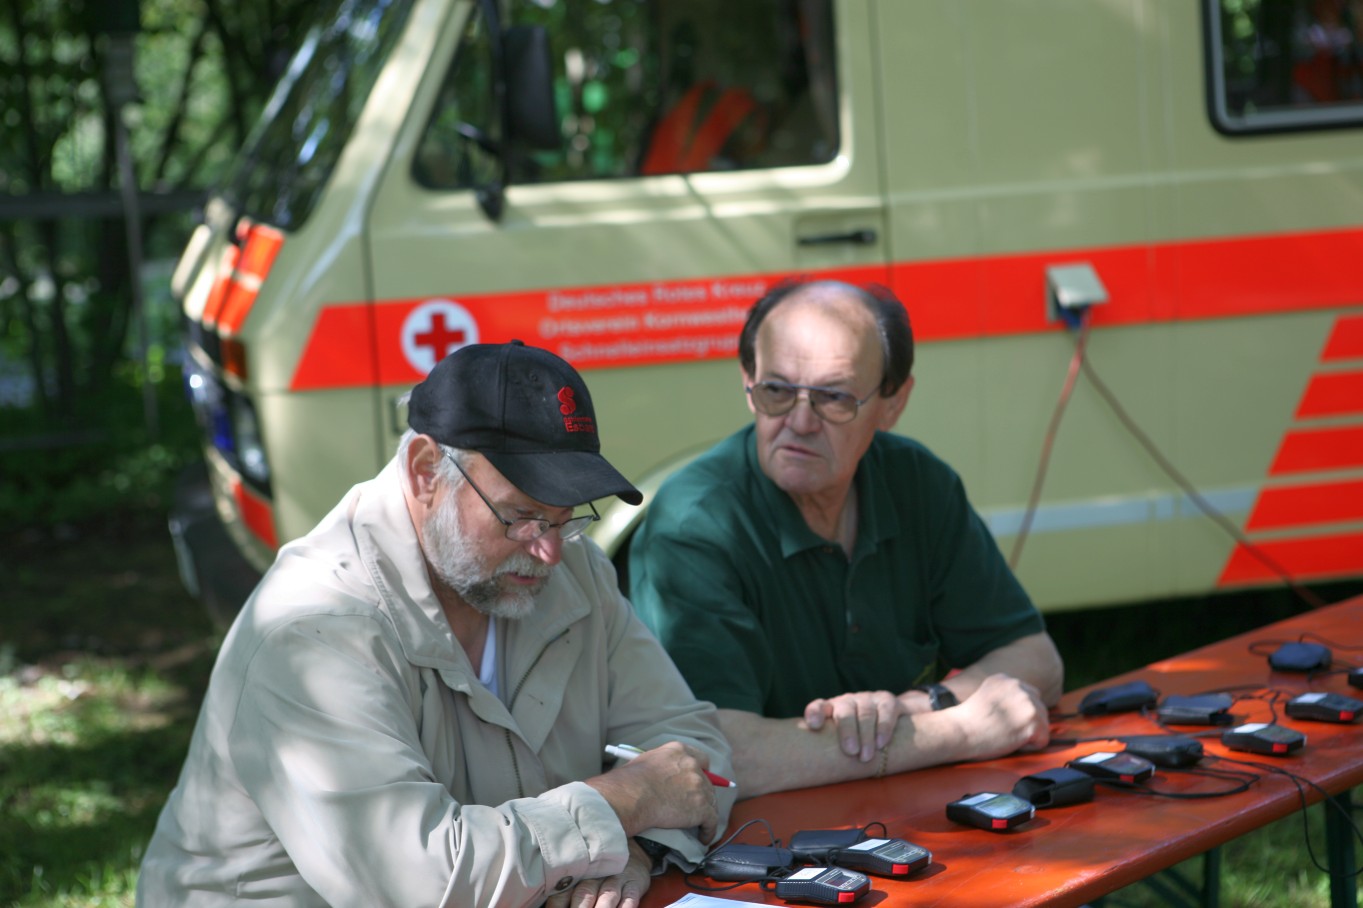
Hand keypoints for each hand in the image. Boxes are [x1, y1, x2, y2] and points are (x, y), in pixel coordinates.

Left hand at [545, 839, 652, 907]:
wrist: (631, 853)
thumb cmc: (596, 874)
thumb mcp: (578, 879)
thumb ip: (561, 895)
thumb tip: (543, 905)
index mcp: (575, 879)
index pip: (560, 896)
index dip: (555, 907)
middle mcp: (593, 879)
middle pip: (583, 896)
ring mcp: (614, 882)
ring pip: (607, 896)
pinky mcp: (633, 885)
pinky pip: (630, 898)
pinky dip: (626, 907)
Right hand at [587, 741, 718, 841]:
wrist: (631, 797)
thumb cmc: (629, 781)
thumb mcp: (647, 761)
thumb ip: (662, 765)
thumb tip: (663, 776)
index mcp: (679, 752)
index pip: (700, 759)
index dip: (702, 771)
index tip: (699, 780)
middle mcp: (692, 766)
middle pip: (706, 782)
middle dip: (702, 794)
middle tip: (695, 806)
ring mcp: (698, 786)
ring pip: (710, 801)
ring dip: (705, 813)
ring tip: (700, 825)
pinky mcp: (701, 808)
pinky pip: (711, 821)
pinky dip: (708, 831)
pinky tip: (703, 838)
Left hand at [802, 690, 905, 761]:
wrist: (892, 725)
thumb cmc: (856, 740)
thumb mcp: (840, 743)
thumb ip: (829, 751)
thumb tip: (817, 774)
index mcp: (831, 710)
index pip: (818, 706)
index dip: (815, 713)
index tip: (814, 725)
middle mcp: (848, 702)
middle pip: (844, 710)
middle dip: (847, 730)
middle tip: (850, 751)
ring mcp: (868, 699)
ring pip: (865, 711)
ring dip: (866, 734)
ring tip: (866, 756)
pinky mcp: (887, 701)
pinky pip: (886, 710)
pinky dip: (884, 726)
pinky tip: (881, 743)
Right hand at [952, 673, 1050, 760]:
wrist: (960, 731)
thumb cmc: (969, 721)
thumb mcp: (986, 694)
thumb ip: (1005, 694)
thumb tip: (1023, 707)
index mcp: (1005, 679)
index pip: (1029, 695)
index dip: (1020, 712)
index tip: (1003, 720)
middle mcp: (1018, 687)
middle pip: (1040, 707)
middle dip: (1028, 722)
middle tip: (1005, 730)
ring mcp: (1027, 703)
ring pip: (1043, 723)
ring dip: (1029, 733)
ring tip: (1007, 735)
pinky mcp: (1032, 722)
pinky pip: (1043, 739)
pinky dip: (1031, 746)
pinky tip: (1012, 742)